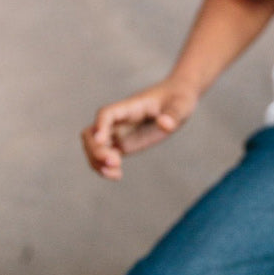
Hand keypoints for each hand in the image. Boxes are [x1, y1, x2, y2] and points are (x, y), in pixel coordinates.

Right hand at [80, 79, 198, 179]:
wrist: (177, 99)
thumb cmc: (178, 99)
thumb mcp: (181, 106)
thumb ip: (173, 115)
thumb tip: (165, 124)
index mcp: (130, 107)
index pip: (107, 113)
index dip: (101, 125)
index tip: (101, 140)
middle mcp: (119, 120)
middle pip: (92, 132)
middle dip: (96, 149)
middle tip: (115, 163)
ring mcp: (119, 132)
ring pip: (93, 146)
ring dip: (96, 161)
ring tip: (116, 174)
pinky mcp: (122, 144)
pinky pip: (104, 155)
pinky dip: (104, 167)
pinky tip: (117, 175)